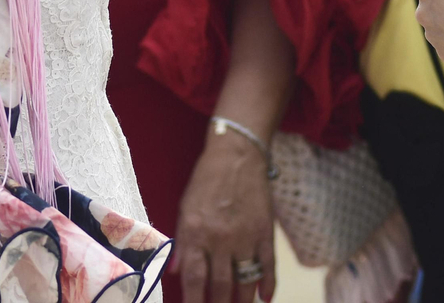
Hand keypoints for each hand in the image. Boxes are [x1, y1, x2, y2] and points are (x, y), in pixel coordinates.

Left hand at [172, 130, 276, 301]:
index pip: (194, 278)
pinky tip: (265, 298)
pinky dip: (268, 286)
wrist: (238, 156)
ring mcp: (245, 238)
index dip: (194, 300)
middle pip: (220, 285)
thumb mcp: (185, 208)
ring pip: (245, 282)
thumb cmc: (206, 181)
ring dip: (242, 301)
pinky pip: (268, 267)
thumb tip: (175, 272)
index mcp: (195, 231)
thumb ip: (182, 242)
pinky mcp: (265, 233)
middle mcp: (220, 239)